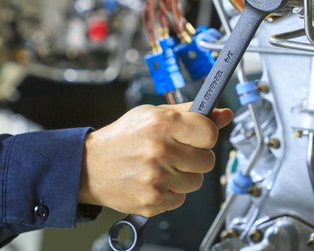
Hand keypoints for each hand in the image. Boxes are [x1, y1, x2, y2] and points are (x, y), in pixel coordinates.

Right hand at [77, 102, 232, 215]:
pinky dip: (170, 192)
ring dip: (183, 176)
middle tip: (176, 153)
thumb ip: (192, 113)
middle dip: (195, 157)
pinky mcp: (152, 200)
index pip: (210, 133)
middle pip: (207, 161)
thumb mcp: (153, 114)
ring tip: (162, 167)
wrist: (89, 166)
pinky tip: (154, 181)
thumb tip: (224, 114)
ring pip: (196, 181)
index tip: (197, 136)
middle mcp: (160, 150)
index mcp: (162, 124)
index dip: (206, 135)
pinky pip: (180, 199)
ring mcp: (156, 177)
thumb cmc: (123, 138)